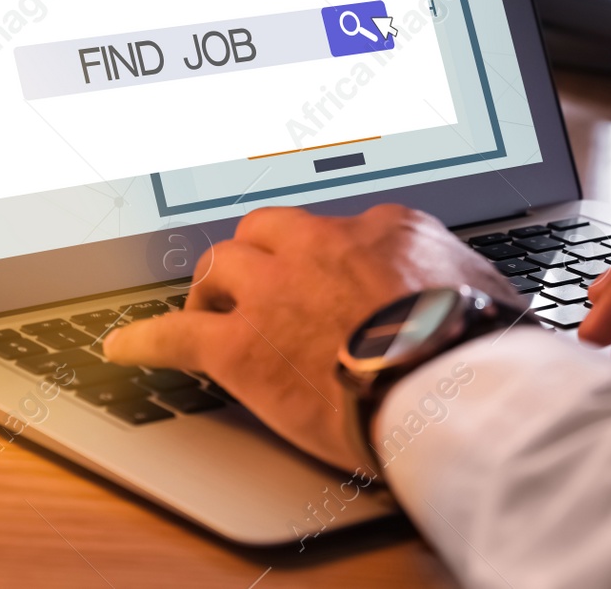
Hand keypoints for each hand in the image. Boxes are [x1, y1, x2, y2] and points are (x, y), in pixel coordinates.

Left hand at [102, 204, 513, 470]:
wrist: (448, 382)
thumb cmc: (478, 344)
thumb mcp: (488, 287)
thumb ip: (462, 277)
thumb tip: (477, 290)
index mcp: (382, 228)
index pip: (338, 230)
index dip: (325, 259)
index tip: (324, 277)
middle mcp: (319, 246)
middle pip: (265, 232)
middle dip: (256, 256)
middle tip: (254, 284)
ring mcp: (274, 293)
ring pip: (220, 268)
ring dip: (211, 289)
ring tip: (205, 309)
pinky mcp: (240, 346)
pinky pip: (175, 334)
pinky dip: (144, 340)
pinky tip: (122, 349)